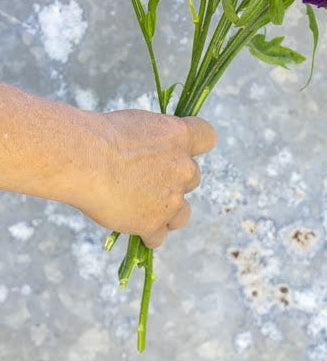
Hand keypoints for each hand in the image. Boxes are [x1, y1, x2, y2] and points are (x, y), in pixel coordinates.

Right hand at [71, 110, 216, 247]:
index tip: (178, 149)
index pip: (207, 137)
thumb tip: (157, 152)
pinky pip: (158, 237)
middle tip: (146, 180)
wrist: (85, 159)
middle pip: (192, 178)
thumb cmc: (104, 135)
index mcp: (181, 136)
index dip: (194, 145)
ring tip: (143, 208)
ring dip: (168, 212)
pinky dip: (146, 233)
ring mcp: (171, 198)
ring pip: (182, 213)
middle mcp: (184, 167)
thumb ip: (158, 141)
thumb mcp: (140, 124)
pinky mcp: (153, 223)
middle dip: (174, 181)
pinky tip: (132, 226)